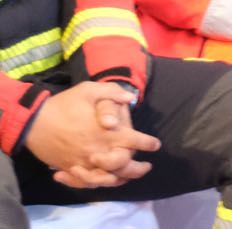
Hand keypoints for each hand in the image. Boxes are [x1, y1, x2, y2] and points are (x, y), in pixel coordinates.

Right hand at [26, 83, 157, 188]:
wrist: (33, 121)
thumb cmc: (63, 104)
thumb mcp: (89, 90)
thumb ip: (112, 92)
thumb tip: (130, 98)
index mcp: (106, 132)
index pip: (134, 142)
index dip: (148, 143)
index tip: (155, 145)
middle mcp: (97, 151)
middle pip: (123, 166)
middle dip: (138, 168)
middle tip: (146, 166)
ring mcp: (82, 162)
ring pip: (106, 179)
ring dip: (120, 179)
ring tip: (128, 177)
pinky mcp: (69, 168)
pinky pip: (85, 182)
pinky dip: (96, 184)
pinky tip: (104, 181)